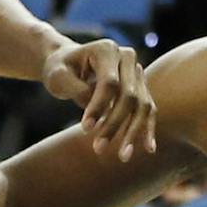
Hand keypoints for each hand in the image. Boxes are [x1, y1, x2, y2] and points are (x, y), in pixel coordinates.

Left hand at [43, 38, 158, 159]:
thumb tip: (95, 109)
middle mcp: (127, 57)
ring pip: (142, 105)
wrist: (70, 63)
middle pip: (129, 96)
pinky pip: (148, 109)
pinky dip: (147, 129)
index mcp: (106, 49)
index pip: (109, 82)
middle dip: (115, 124)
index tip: (85, 129)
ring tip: (123, 157)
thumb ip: (75, 89)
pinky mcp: (141, 87)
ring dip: (133, 132)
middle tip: (98, 149)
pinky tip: (149, 149)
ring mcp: (137, 72)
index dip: (98, 106)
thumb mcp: (57, 76)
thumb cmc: (60, 69)